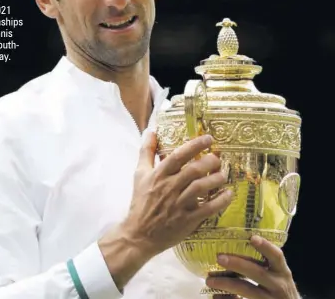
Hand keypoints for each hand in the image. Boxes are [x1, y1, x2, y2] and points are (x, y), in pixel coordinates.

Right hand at [98, 132, 232, 290]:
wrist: (138, 234)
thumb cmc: (140, 202)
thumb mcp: (140, 174)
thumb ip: (146, 152)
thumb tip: (150, 131)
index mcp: (158, 175)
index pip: (178, 156)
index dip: (195, 145)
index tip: (209, 139)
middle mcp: (169, 188)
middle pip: (193, 170)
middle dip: (209, 162)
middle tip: (217, 158)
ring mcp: (178, 205)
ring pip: (201, 188)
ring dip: (215, 179)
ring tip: (223, 174)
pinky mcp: (187, 221)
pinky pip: (207, 209)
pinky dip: (220, 201)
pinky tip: (228, 194)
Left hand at [208, 235, 299, 298]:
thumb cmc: (277, 287)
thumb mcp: (276, 274)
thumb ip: (261, 262)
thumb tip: (233, 243)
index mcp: (282, 271)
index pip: (276, 256)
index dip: (265, 246)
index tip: (252, 238)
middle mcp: (278, 285)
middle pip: (257, 273)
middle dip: (237, 264)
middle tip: (219, 258)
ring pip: (247, 290)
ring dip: (226, 283)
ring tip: (209, 280)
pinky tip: (215, 296)